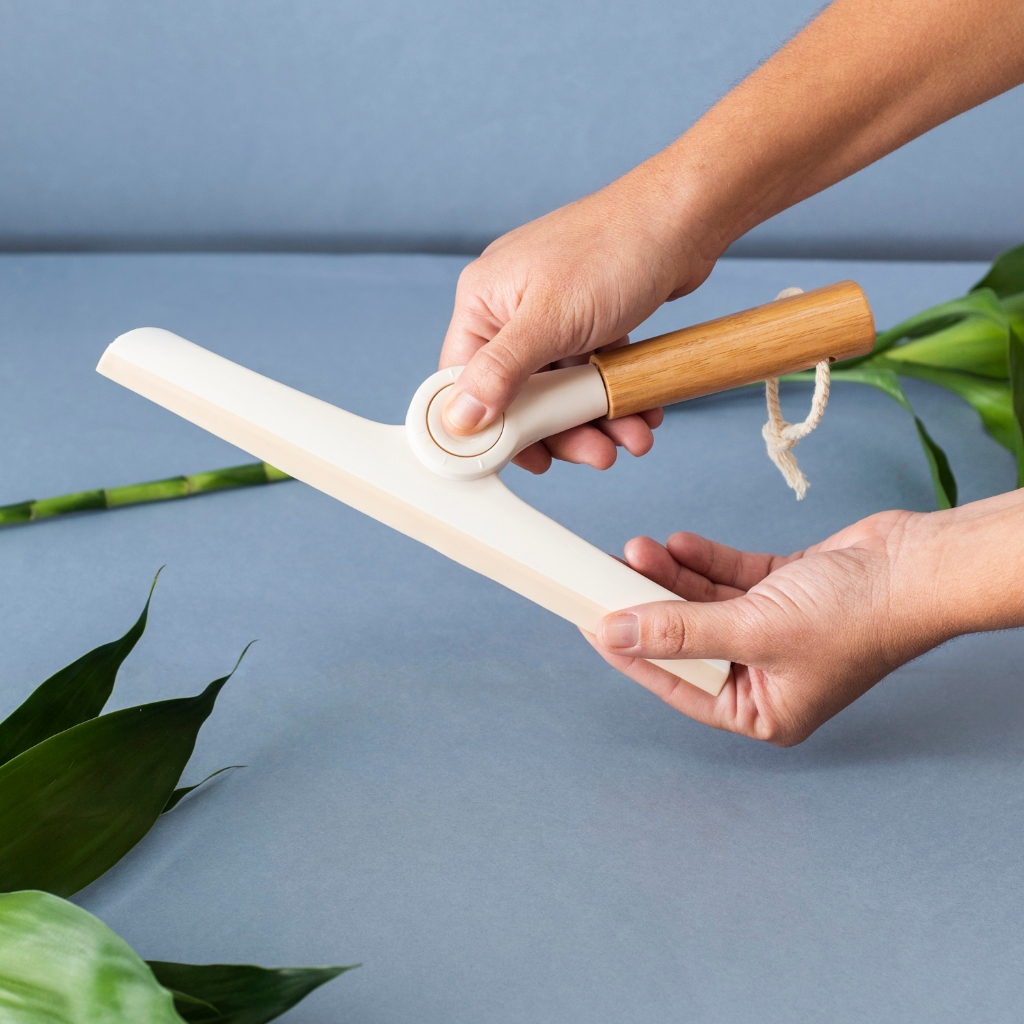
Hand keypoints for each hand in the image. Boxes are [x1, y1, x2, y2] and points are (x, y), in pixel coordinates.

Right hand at [438, 176, 721, 472]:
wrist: (686, 217)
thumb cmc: (615, 250)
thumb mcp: (550, 320)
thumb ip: (501, 371)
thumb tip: (460, 418)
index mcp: (484, 300)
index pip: (465, 379)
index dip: (488, 427)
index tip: (517, 460)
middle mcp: (511, 309)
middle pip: (520, 394)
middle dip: (561, 430)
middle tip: (595, 455)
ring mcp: (551, 316)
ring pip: (561, 391)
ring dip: (595, 421)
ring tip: (631, 438)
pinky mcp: (587, 322)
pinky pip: (589, 374)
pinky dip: (612, 397)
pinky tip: (640, 412)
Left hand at [588, 507, 976, 745]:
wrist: (916, 568)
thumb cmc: (855, 618)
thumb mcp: (752, 630)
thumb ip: (680, 632)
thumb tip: (617, 634)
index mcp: (763, 709)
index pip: (678, 683)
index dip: (630, 653)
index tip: (591, 624)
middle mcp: (765, 674)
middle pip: (686, 638)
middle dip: (647, 603)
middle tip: (604, 575)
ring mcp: (773, 631)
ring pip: (703, 602)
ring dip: (669, 576)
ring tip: (636, 549)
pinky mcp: (783, 592)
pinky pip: (729, 577)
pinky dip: (703, 561)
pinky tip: (675, 545)